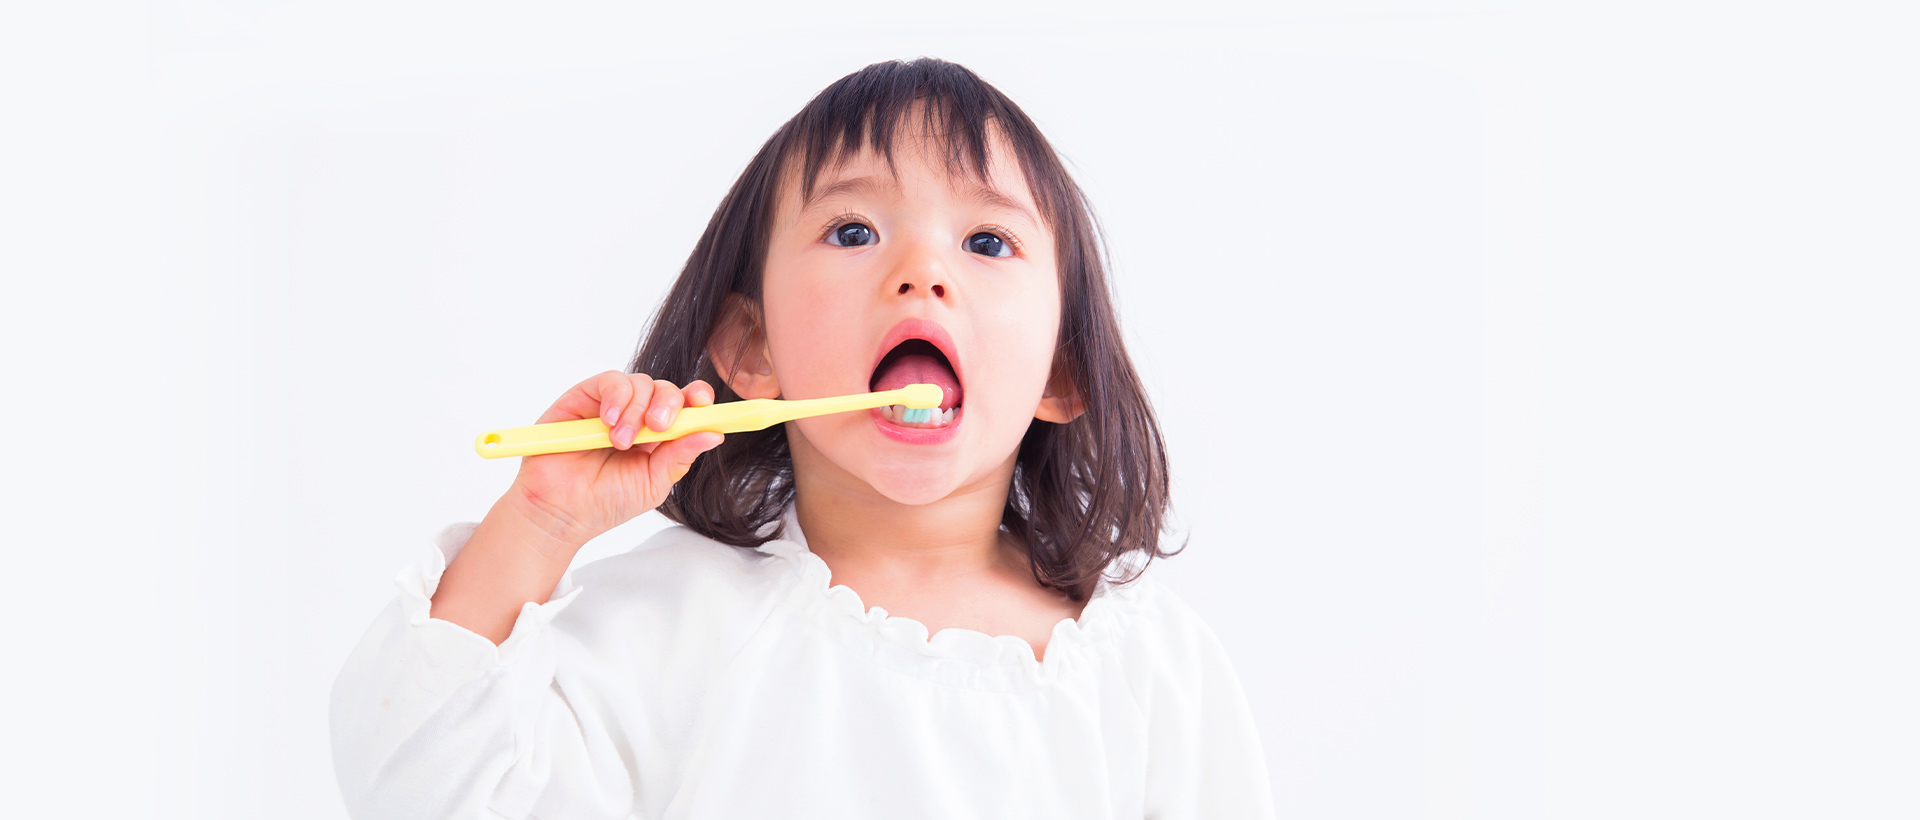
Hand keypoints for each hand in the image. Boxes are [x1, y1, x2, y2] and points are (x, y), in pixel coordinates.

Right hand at [502, 371, 722, 551]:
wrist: (561, 511)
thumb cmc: (605, 501)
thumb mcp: (653, 483)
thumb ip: (680, 457)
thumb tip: (714, 434)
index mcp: (659, 436)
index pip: (686, 406)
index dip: (697, 398)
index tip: (703, 403)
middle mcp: (638, 416)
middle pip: (666, 390)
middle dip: (668, 404)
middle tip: (658, 427)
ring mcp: (611, 405)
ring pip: (640, 383)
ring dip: (635, 410)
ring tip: (620, 441)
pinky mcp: (584, 397)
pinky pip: (610, 381)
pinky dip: (615, 397)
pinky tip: (609, 421)